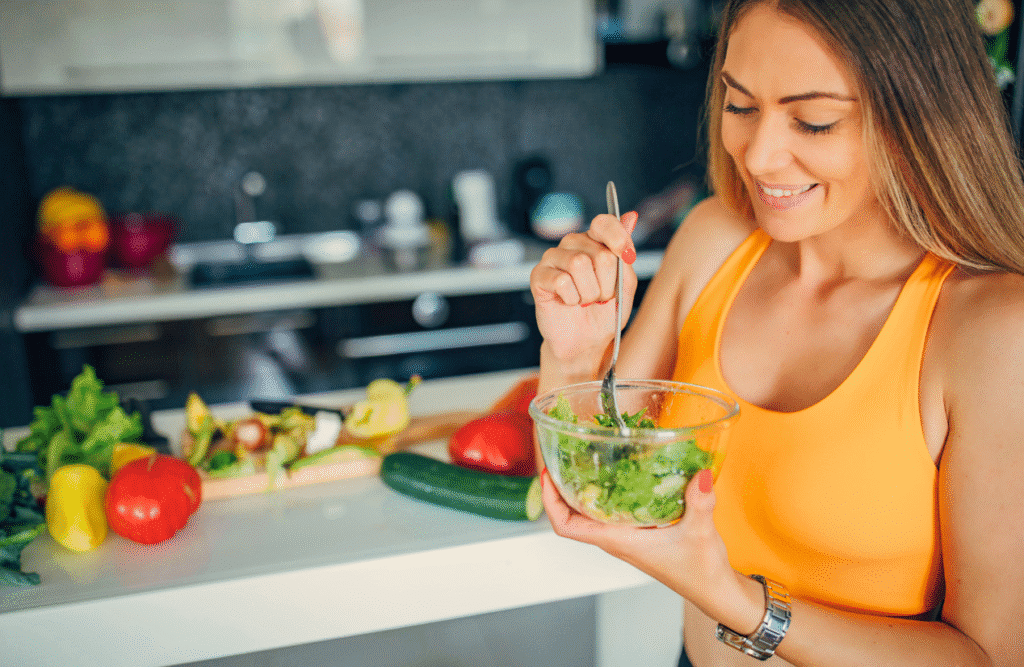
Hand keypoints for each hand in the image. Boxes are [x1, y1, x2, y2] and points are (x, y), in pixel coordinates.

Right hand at [529, 211, 639, 363]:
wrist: (584, 342)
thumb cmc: (604, 314)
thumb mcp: (626, 286)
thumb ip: (626, 254)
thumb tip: (631, 217)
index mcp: (595, 241)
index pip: (605, 223)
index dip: (618, 238)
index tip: (627, 257)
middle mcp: (573, 244)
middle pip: (600, 253)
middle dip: (607, 284)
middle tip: (600, 296)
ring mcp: (553, 258)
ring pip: (579, 264)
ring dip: (589, 293)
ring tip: (584, 300)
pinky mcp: (538, 275)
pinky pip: (562, 281)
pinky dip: (572, 299)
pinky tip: (568, 302)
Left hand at [540, 467, 735, 608]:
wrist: (716, 592)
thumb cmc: (702, 572)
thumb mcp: (701, 533)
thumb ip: (700, 503)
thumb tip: (701, 475)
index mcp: (619, 541)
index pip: (567, 527)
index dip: (551, 502)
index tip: (548, 475)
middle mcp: (616, 539)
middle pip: (572, 516)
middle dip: (561, 489)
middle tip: (561, 458)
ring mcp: (626, 537)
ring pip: (590, 514)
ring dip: (581, 490)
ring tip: (582, 460)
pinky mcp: (639, 533)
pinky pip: (611, 512)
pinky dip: (606, 494)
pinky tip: (617, 474)